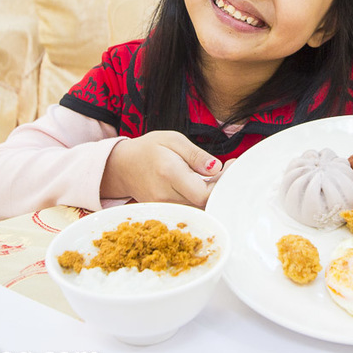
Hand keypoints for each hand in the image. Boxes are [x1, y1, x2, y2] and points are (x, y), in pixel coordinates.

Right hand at [100, 131, 222, 206]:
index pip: (203, 194)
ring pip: (198, 209)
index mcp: (168, 173)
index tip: (230, 167)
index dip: (221, 185)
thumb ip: (196, 155)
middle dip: (220, 188)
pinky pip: (190, 210)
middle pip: (204, 204)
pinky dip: (201, 199)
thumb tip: (216, 168)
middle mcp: (164, 195)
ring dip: (212, 194)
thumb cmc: (149, 149)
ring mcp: (163, 207)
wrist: (122, 166)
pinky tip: (204, 185)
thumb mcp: (174, 140)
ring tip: (216, 175)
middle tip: (228, 168)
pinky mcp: (164, 212)